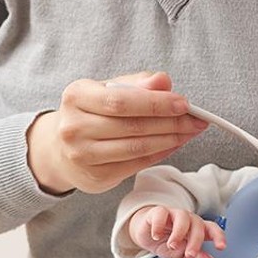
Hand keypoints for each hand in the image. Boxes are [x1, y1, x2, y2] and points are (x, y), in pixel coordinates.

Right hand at [26, 71, 207, 193]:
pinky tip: (174, 144)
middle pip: (133, 126)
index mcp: (76, 96)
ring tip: (190, 131)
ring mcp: (83, 155)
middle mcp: (74, 127)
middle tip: (197, 120)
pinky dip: (161, 154)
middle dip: (171, 122)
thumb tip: (164, 81)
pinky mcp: (96, 177)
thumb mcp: (106, 89)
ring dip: (170, 139)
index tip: (184, 103)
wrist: (60, 148)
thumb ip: (136, 84)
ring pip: (137, 147)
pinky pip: (136, 164)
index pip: (122, 100)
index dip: (156, 103)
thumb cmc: (90, 113)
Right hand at [129, 205, 225, 257]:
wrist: (146, 234)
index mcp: (197, 229)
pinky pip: (161, 213)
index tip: (221, 247)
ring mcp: (173, 214)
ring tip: (172, 246)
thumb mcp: (182, 255)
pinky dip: (159, 226)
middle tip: (189, 254)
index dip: (218, 236)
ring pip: (182, 217)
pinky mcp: (157, 212)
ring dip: (178, 233)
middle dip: (195, 241)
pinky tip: (156, 236)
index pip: (212, 229)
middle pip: (197, 225)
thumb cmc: (166, 242)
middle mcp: (188, 219)